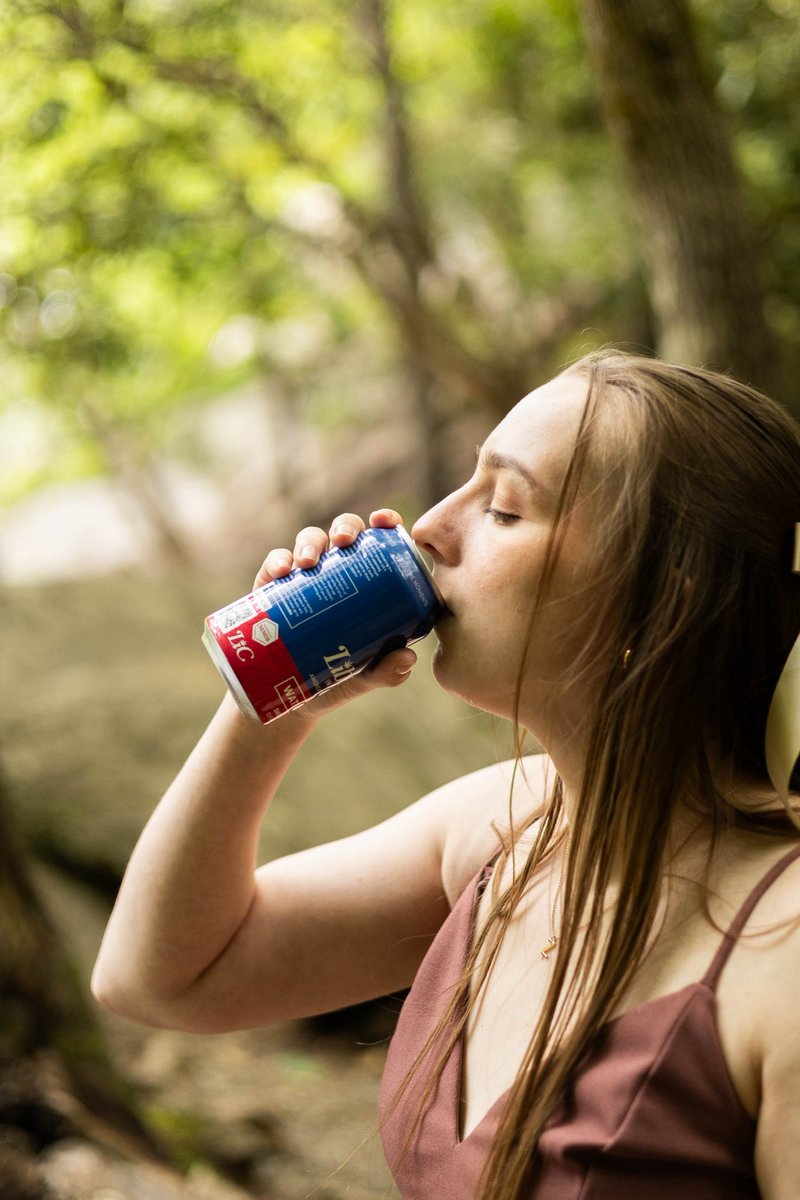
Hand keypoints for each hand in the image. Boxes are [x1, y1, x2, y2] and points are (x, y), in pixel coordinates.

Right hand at [252, 509, 416, 716]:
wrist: (288, 697)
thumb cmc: (336, 678)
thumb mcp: (365, 676)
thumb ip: (388, 671)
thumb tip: (406, 657)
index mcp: (366, 581)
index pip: (379, 542)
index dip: (384, 522)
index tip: (385, 521)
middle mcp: (337, 571)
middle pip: (344, 532)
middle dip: (345, 527)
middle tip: (343, 541)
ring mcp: (304, 577)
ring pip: (309, 541)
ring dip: (310, 542)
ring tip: (308, 563)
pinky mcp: (272, 589)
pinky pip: (275, 564)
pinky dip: (278, 561)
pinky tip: (282, 571)